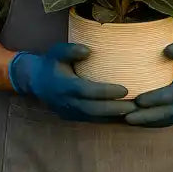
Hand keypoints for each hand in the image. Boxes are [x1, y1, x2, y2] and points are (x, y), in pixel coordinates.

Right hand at [8, 42, 135, 122]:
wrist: (36, 81)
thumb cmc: (51, 63)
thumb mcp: (57, 52)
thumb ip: (70, 50)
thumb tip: (88, 51)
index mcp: (63, 85)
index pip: (86, 91)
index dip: (106, 92)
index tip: (125, 89)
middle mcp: (66, 102)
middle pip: (93, 109)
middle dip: (115, 109)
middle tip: (136, 106)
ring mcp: (69, 112)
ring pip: (94, 118)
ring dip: (115, 117)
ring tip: (135, 113)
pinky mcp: (73, 118)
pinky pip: (93, 121)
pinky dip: (109, 119)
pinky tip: (124, 116)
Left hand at [124, 41, 172, 127]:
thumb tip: (168, 50)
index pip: (170, 96)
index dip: (154, 99)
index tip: (138, 100)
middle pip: (165, 113)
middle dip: (146, 116)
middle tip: (126, 116)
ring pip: (163, 121)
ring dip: (144, 122)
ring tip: (125, 119)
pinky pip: (162, 123)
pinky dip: (148, 123)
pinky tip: (133, 120)